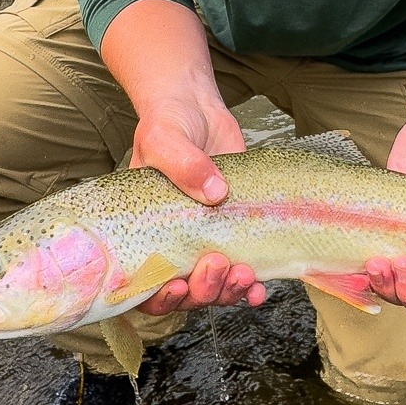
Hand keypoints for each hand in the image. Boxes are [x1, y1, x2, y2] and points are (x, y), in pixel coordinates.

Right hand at [128, 95, 268, 313]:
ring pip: (214, 288)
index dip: (160, 295)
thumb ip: (182, 164)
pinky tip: (261, 288)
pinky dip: (251, 287)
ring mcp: (207, 241)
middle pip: (185, 292)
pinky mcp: (236, 233)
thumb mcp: (164, 139)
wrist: (198, 109)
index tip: (179, 283)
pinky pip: (242, 273)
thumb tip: (214, 192)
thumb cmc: (167, 125)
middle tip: (217, 263)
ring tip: (244, 274)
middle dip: (203, 289)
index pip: (144, 282)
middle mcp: (175, 244)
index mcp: (145, 232)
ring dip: (228, 291)